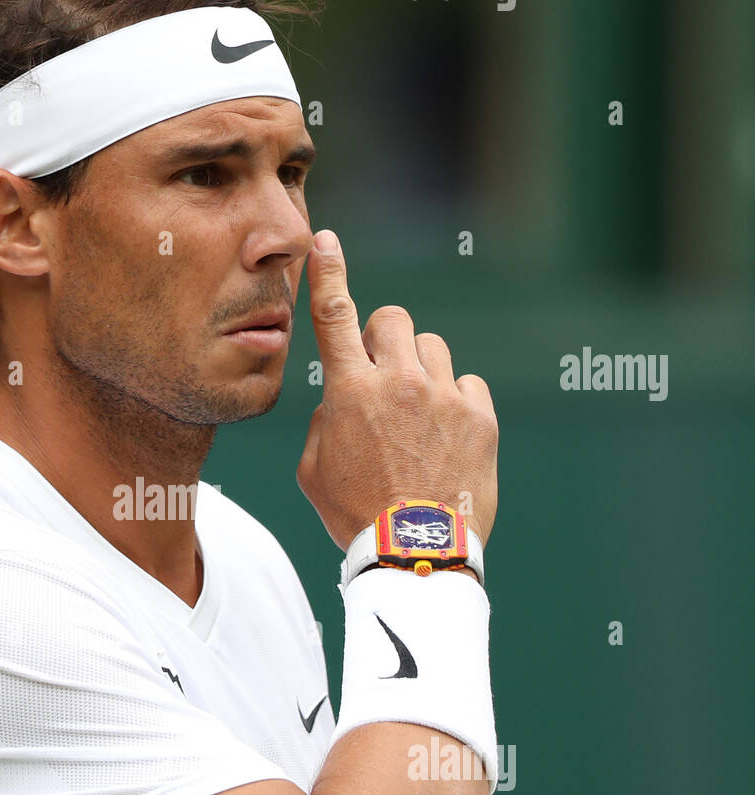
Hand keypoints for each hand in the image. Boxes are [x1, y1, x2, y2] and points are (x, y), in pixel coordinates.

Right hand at [296, 230, 497, 549]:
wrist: (417, 553)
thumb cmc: (356, 515)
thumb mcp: (313, 470)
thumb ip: (326, 420)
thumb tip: (344, 397)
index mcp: (349, 392)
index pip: (333, 315)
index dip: (328, 273)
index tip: (326, 241)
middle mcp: (399, 382)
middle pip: (392, 318)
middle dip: (384, 338)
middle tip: (383, 376)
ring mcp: (444, 396)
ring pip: (432, 348)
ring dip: (421, 372)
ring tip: (418, 420)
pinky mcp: (480, 415)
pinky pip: (466, 384)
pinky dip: (455, 402)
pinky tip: (446, 439)